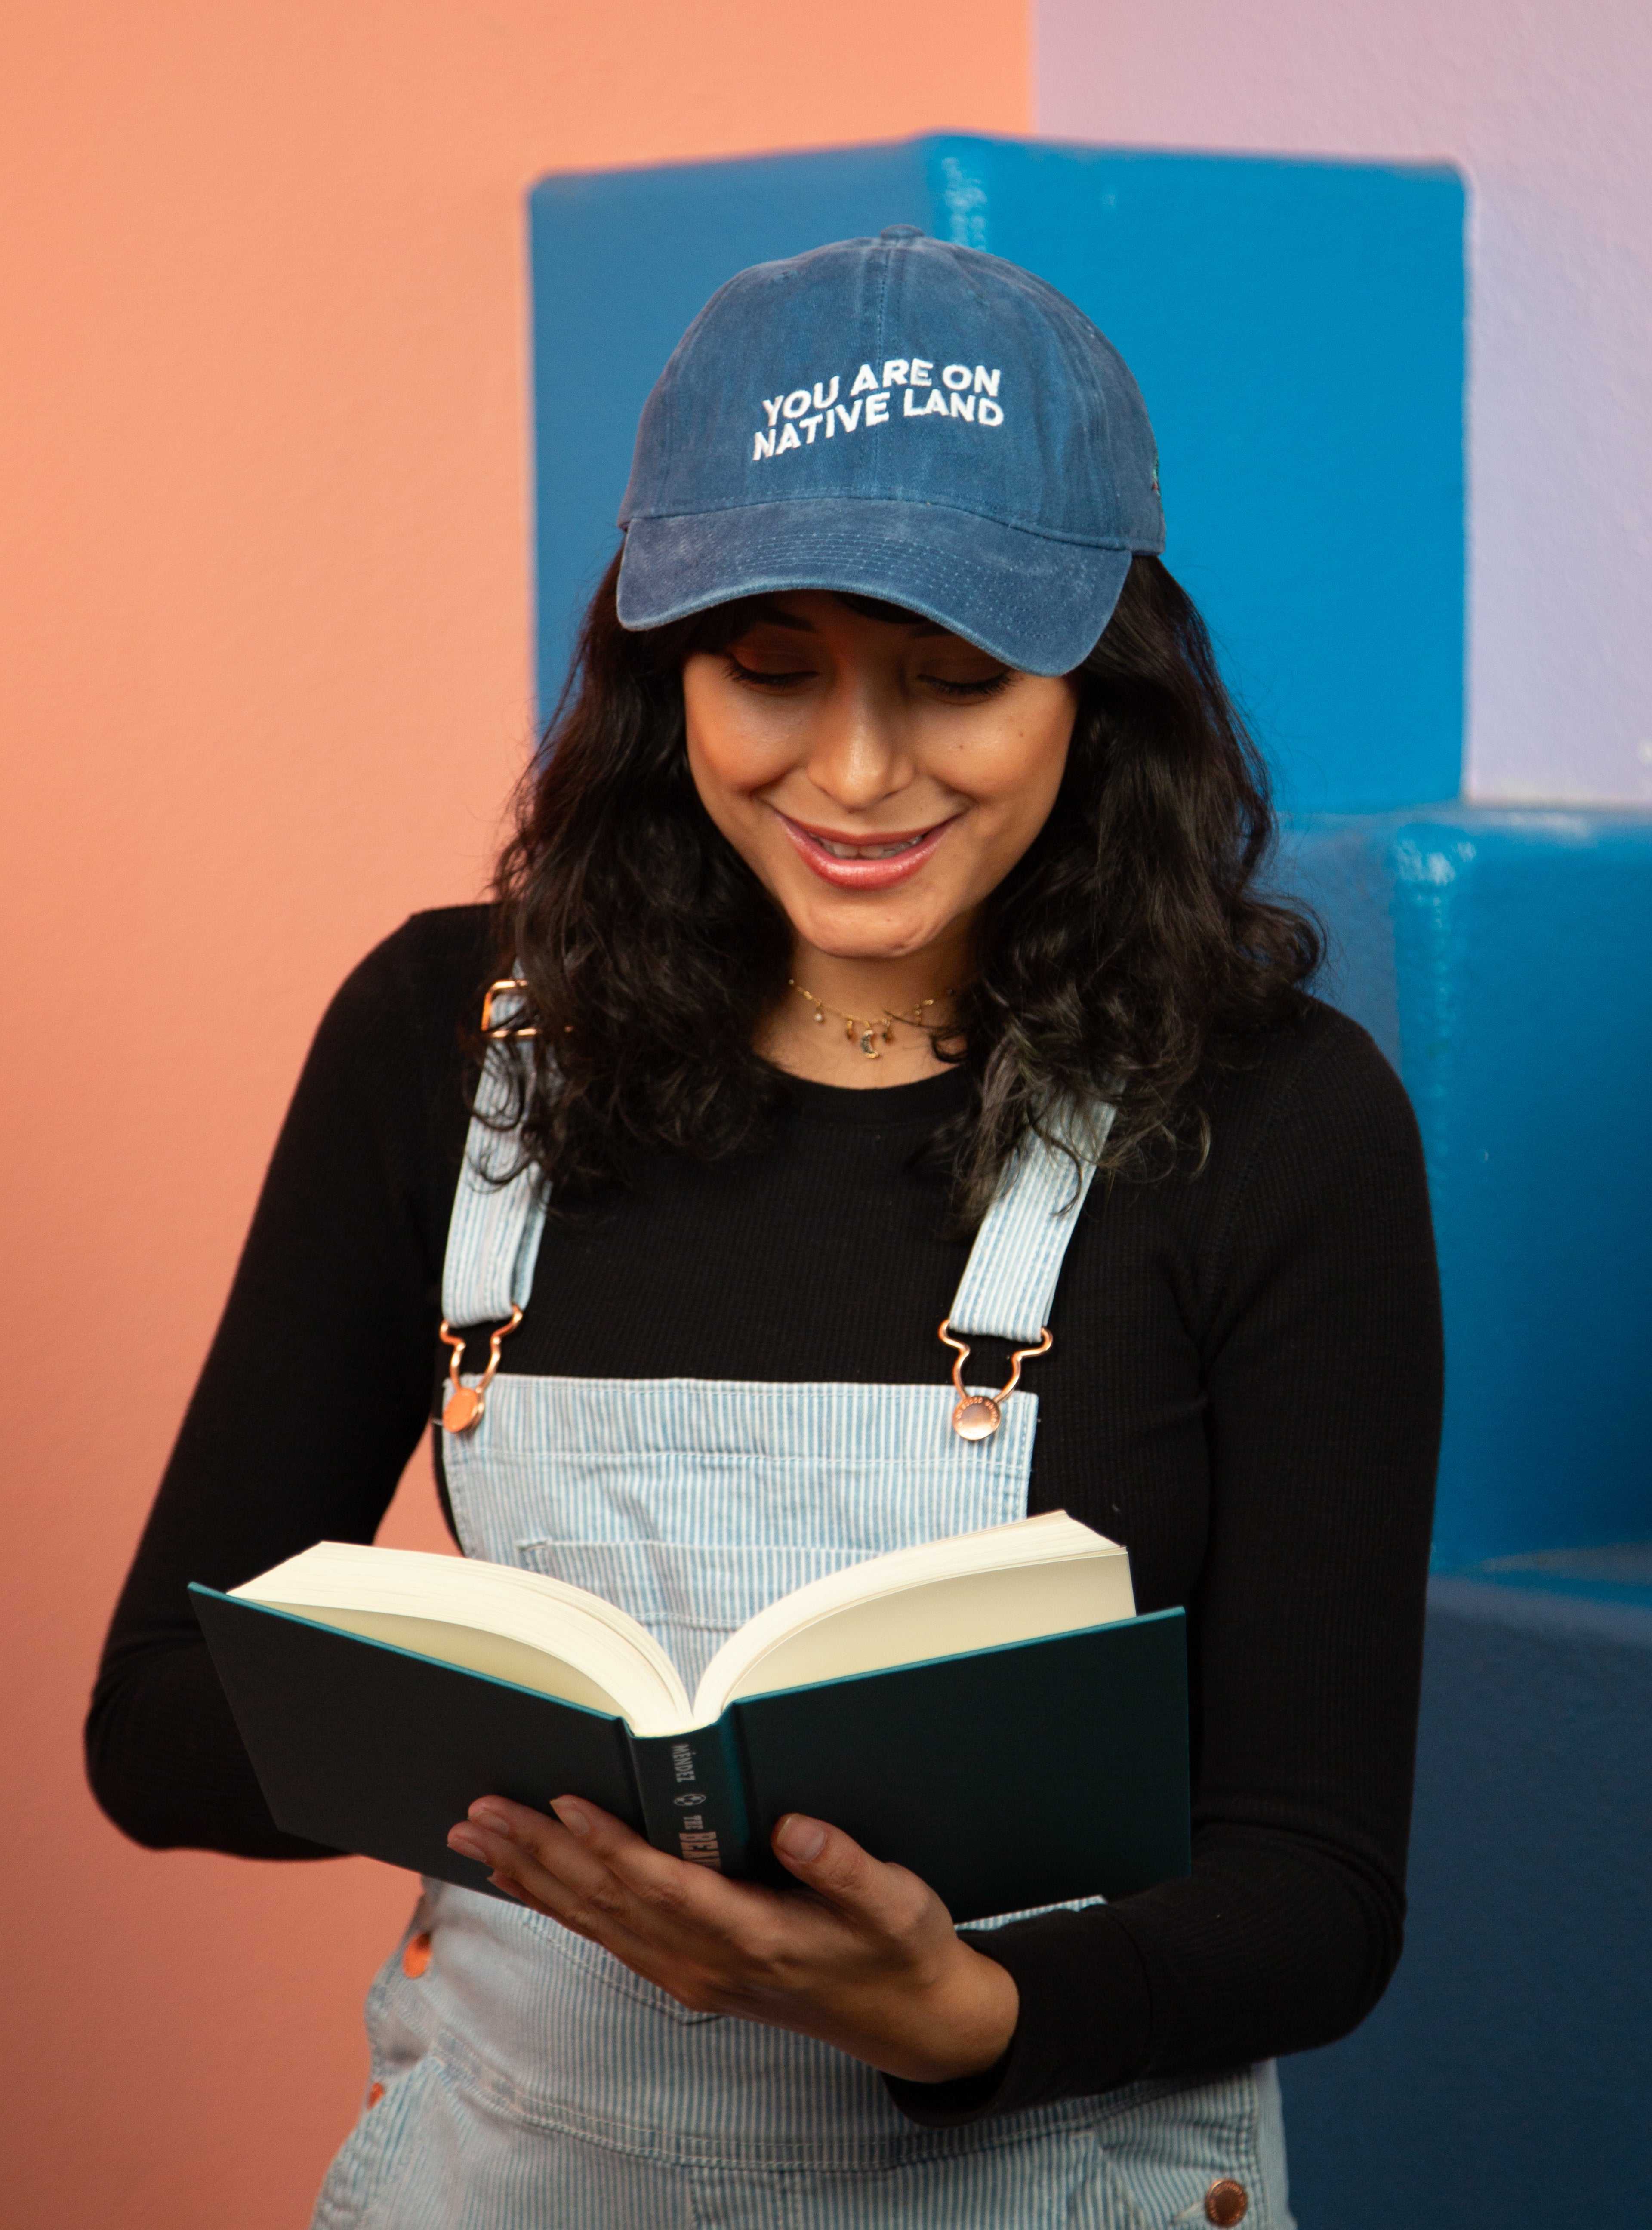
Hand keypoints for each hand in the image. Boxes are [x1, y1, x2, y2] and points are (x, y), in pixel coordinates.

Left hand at [446, 1794, 1017, 2084]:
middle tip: (483, 1810)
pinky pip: (606, 1937)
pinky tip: (525, 1880)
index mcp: (754, 1936)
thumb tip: (796, 1827)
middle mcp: (707, 1962)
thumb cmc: (899, 1949)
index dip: (611, 1845)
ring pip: (595, 1920)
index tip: (564, 1803)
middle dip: (540, 1852)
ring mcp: (690, 1974)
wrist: (908, 2020)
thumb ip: (845, 1866)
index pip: (664, 1886)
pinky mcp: (686, 1973)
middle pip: (608, 1902)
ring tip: (478, 1835)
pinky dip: (557, 1906)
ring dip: (533, 1876)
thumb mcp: (897, 1904)